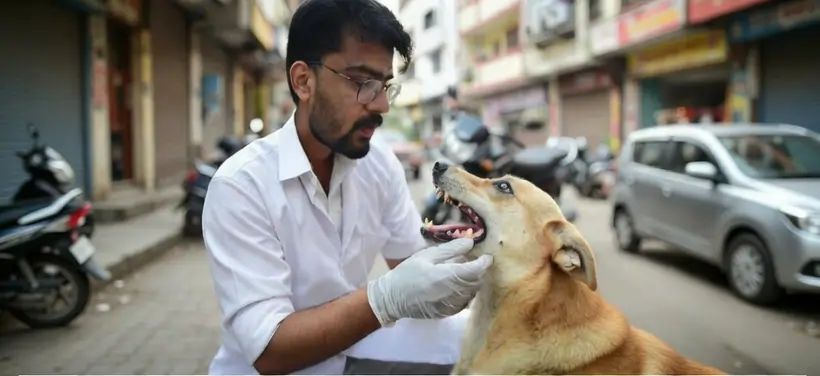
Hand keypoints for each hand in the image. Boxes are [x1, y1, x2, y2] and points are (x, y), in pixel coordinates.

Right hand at [366, 238, 492, 325]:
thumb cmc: (407, 273)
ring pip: (472, 293)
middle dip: (479, 272)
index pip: (476, 270)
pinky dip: (465, 292)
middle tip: (473, 262)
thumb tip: (470, 243)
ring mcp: (451, 306)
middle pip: (477, 282)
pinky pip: (465, 302)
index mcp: (447, 276)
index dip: (484, 263)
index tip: (487, 257)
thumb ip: (450, 250)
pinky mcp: (448, 313)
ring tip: (463, 272)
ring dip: (472, 282)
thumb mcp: (426, 256)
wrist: (392, 299)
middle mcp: (453, 294)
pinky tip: (455, 286)